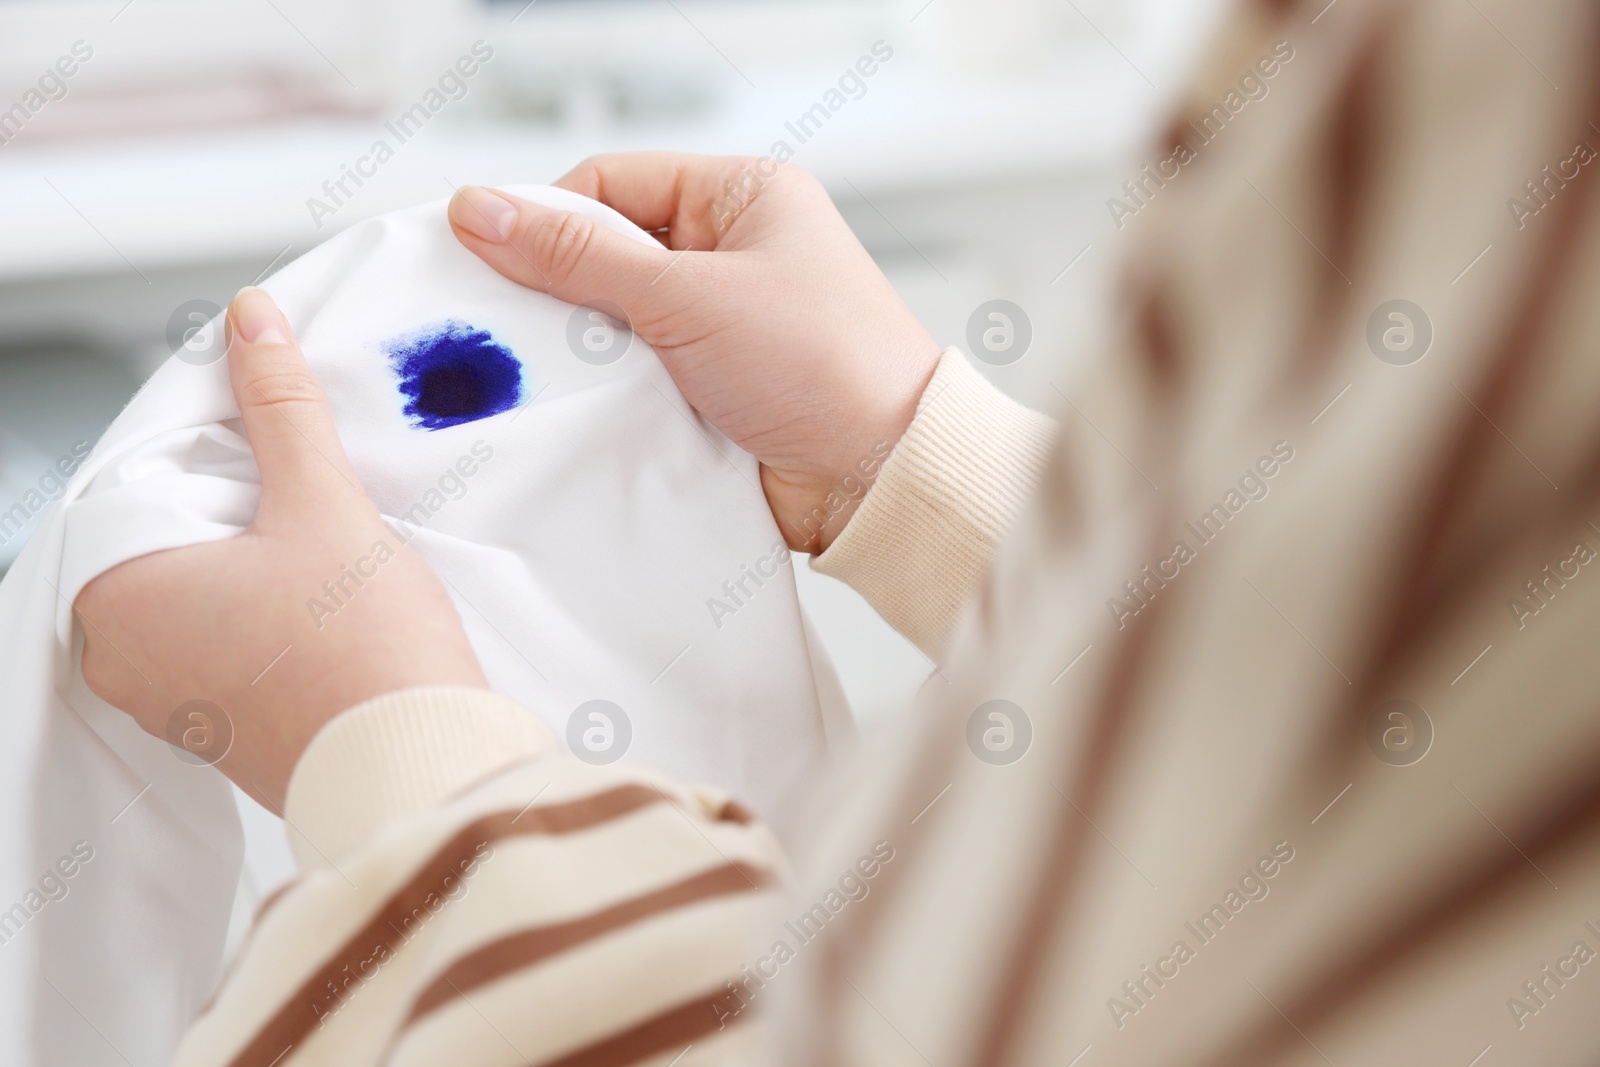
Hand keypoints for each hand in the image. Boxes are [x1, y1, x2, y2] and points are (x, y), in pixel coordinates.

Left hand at [75, 287, 486, 811]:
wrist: (422, 764)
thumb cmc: (363, 657)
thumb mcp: (321, 504)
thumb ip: (279, 406)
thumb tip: (250, 324)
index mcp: (114, 598)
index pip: (136, 480)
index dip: (208, 442)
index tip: (268, 429)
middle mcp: (123, 660)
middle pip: (166, 533)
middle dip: (234, 498)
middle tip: (305, 483)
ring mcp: (170, 703)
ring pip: (199, 586)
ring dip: (254, 554)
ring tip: (326, 542)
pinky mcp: (222, 729)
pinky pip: (227, 640)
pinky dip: (266, 608)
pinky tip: (327, 596)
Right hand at [447, 153, 941, 552]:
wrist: (881, 476)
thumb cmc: (823, 364)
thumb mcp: (689, 296)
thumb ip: (580, 258)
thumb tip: (482, 211)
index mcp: (742, 197)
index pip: (613, 183)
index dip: (548, 217)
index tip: (486, 255)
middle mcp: (732, 254)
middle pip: (607, 253)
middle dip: (561, 291)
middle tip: (509, 325)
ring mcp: (722, 325)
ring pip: (615, 323)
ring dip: (586, 351)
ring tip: (554, 372)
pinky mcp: (713, 389)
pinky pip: (636, 378)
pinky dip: (610, 394)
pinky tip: (584, 409)